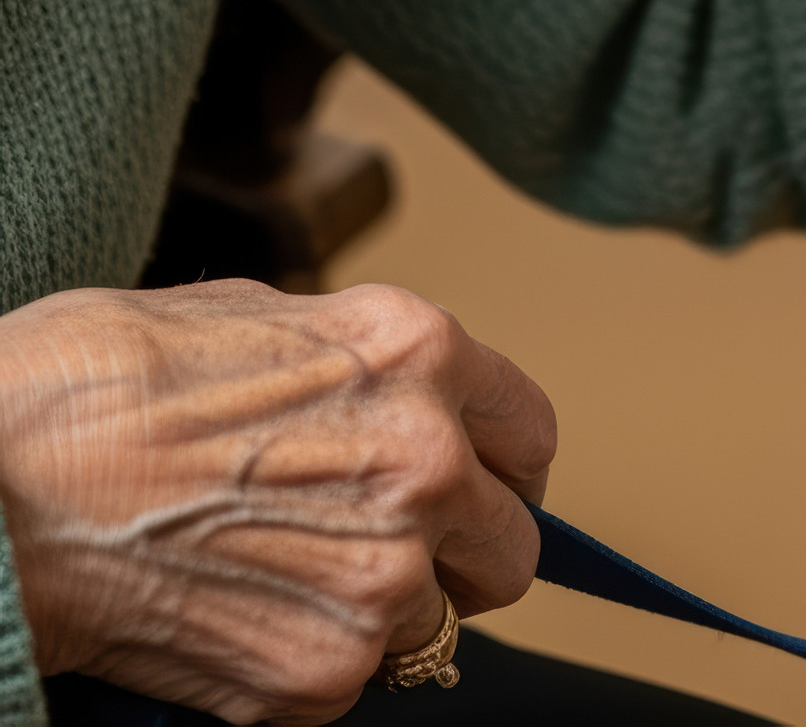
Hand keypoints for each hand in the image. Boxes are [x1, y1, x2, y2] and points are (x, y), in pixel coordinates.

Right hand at [0, 281, 555, 723]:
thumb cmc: (80, 389)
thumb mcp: (245, 316)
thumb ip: (347, 361)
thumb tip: (383, 393)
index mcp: (417, 353)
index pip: (529, 432)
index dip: (502, 470)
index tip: (479, 491)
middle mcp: (427, 461)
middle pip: (513, 547)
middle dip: (459, 556)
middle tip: (385, 554)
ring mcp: (382, 575)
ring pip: (437, 625)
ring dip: (376, 616)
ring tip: (276, 581)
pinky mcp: (323, 671)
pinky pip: (354, 684)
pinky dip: (303, 665)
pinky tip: (230, 616)